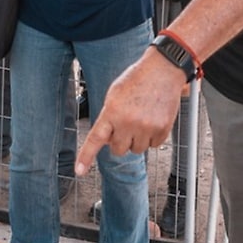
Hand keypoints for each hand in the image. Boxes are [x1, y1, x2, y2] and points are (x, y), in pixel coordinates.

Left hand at [76, 51, 187, 173]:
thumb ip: (108, 117)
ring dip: (137, 140)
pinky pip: (154, 146)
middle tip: (126, 126)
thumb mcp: (114, 95)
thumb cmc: (135, 81)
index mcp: (111, 112)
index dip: (86, 156)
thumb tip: (106, 141)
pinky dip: (153, 137)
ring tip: (141, 119)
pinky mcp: (162, 129)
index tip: (80, 171)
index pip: (96, 139)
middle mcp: (128, 121)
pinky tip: (153, 120)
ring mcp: (146, 127)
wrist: (162, 70)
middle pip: (118, 149)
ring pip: (137, 150)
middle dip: (120, 141)